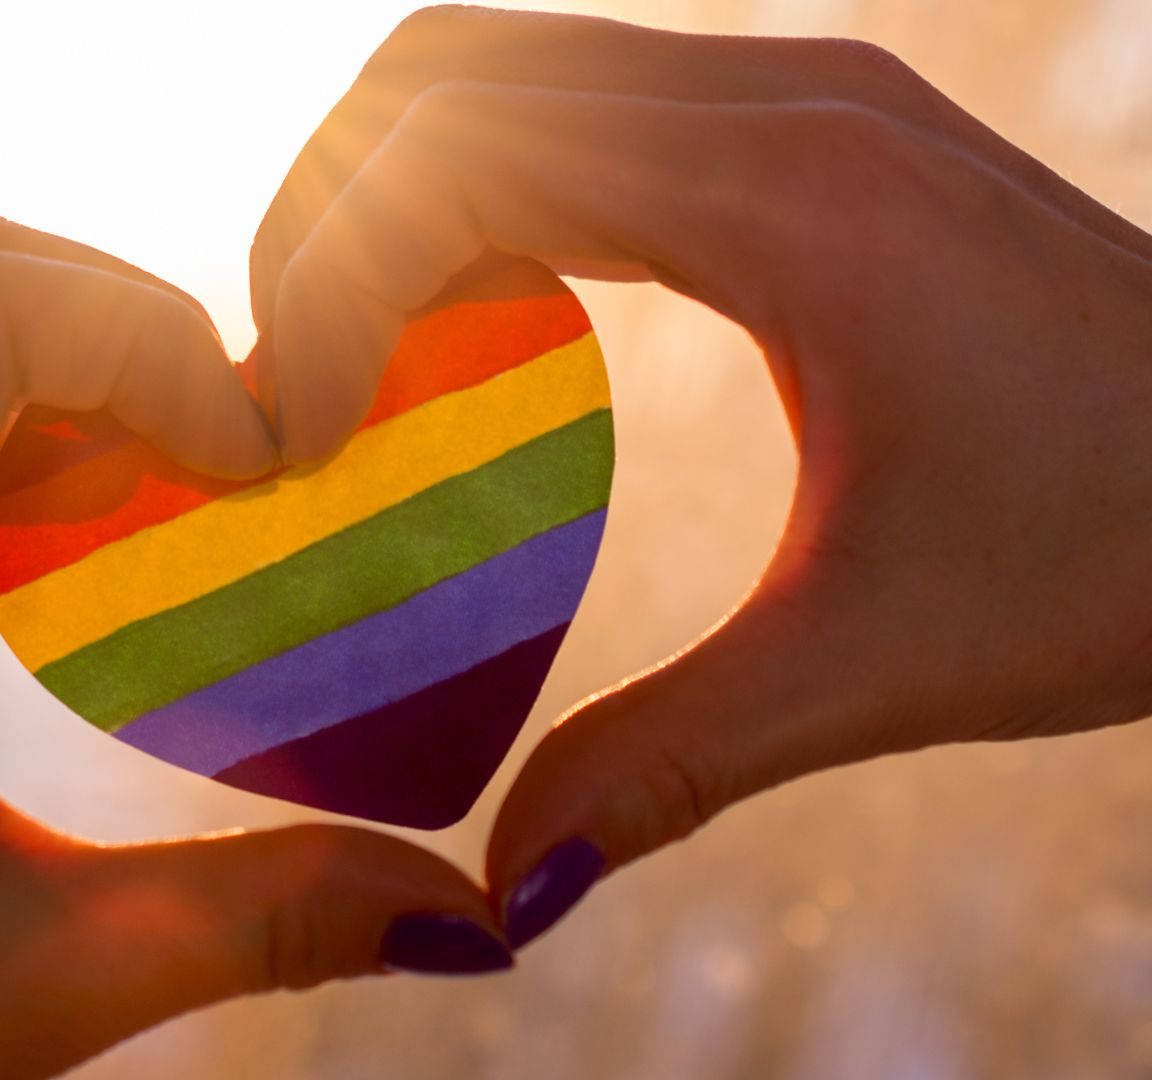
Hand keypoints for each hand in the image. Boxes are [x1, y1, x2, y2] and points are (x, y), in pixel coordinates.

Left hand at [0, 202, 509, 1079]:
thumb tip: (480, 917)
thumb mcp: (44, 979)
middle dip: (122, 320)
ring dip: (60, 364)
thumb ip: (268, 920)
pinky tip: (81, 550)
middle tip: (238, 456)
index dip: (154, 335)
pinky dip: (0, 426)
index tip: (263, 464)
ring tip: (178, 490)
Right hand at [250, 8, 1151, 950]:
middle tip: (294, 387)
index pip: (451, 152)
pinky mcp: (804, 130)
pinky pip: (575, 105)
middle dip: (320, 216)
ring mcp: (796, 95)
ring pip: (496, 68)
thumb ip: (671, 761)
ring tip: (356, 358)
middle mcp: (778, 102)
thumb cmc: (1131, 550)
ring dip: (390, 193)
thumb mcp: (881, 663)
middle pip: (436, 72)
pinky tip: (480, 326)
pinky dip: (478, 191)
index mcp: (783, 198)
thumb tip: (504, 892)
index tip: (298, 435)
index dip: (323, 277)